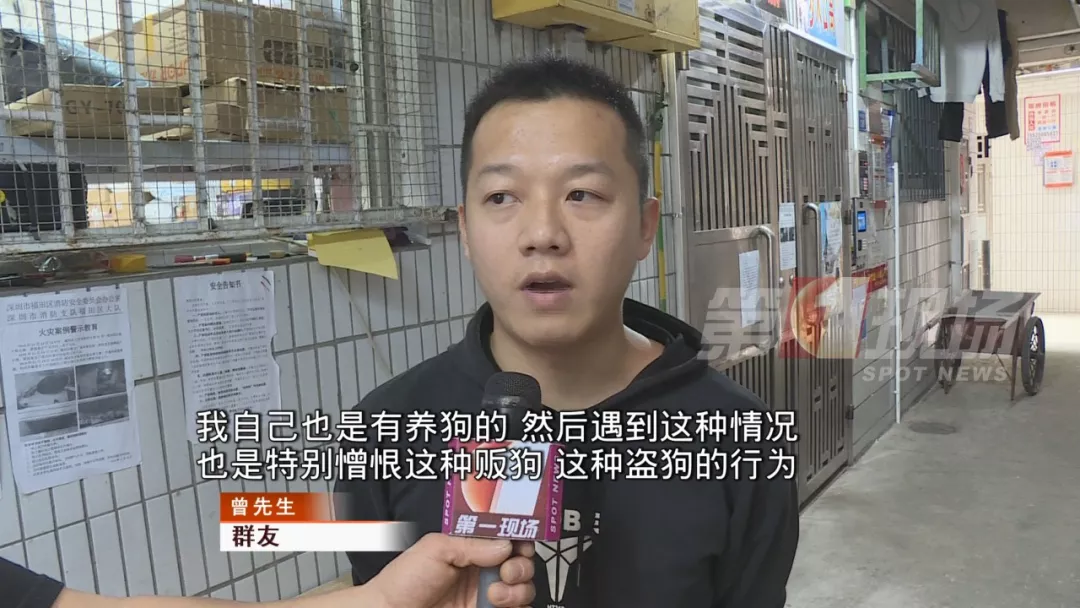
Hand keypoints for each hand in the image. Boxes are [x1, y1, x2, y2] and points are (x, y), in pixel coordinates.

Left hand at [367, 534, 534, 607]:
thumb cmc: (403, 581)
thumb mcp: (436, 549)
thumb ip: (472, 544)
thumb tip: (505, 545)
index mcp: (471, 547)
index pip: (506, 536)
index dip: (518, 537)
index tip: (521, 541)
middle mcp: (481, 569)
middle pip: (521, 561)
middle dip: (521, 565)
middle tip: (507, 571)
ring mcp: (485, 594)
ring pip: (523, 587)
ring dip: (518, 588)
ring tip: (494, 594)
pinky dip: (517, 604)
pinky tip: (497, 604)